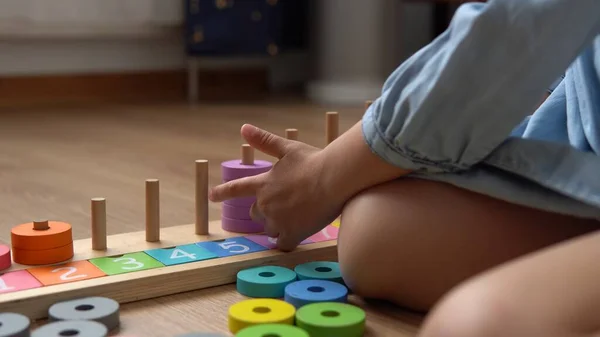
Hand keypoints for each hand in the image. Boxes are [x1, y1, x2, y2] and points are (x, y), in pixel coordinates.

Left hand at [208, 124, 344, 250]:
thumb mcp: (287, 148)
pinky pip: (283, 244)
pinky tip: (297, 234)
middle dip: (266, 210)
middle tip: (287, 203)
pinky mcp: (292, 233)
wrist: (334, 178)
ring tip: (298, 215)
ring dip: (279, 224)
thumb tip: (243, 127)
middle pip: (256, 213)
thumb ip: (264, 141)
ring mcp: (277, 220)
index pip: (236, 189)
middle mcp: (265, 204)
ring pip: (270, 229)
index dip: (223, 192)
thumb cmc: (313, 161)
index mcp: (262, 184)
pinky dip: (288, 240)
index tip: (212, 196)